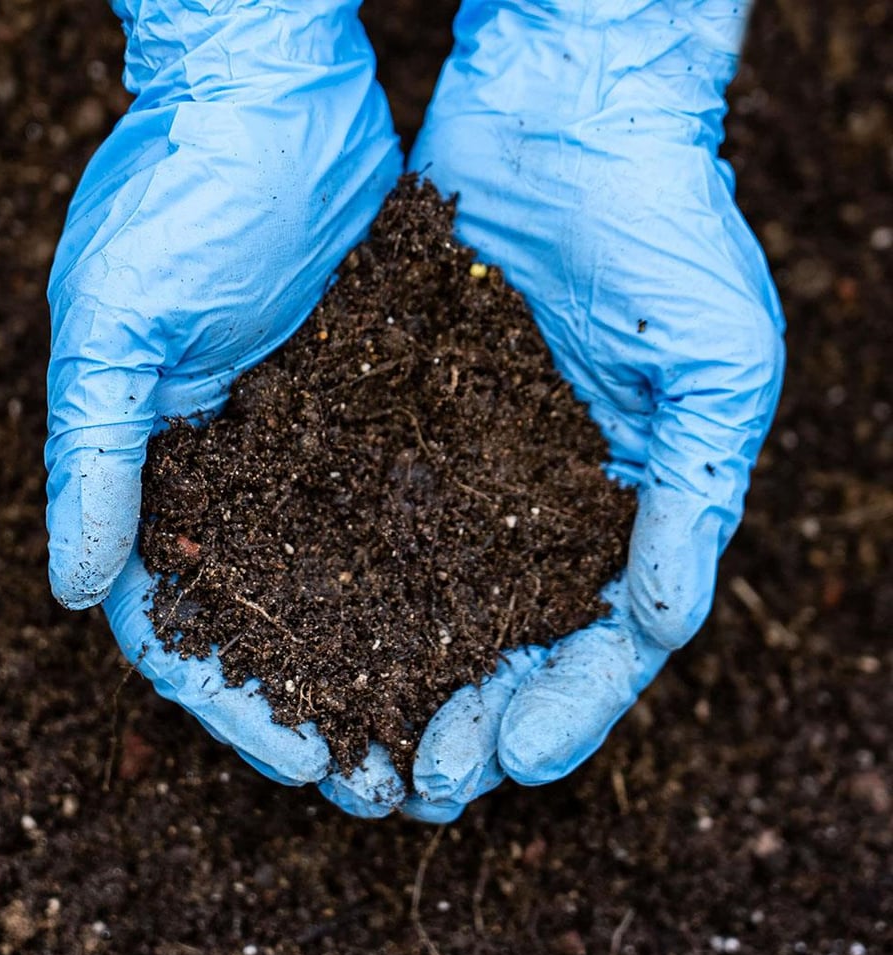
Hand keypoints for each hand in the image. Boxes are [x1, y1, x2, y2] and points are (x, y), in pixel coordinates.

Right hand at [45, 1, 400, 785]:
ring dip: (388, 667)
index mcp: (155, 471)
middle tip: (387, 784)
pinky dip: (437, 582)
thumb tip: (71, 589)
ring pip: (346, 588)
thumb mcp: (118, 323)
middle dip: (324, 709)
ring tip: (445, 737)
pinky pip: (408, 519)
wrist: (277, 103)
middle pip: (271, 626)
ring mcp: (307, 455)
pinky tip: (483, 634)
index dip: (235, 701)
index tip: (305, 759)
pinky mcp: (378, 418)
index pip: (180, 622)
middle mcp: (233, 479)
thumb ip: (94, 455)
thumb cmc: (180, 192)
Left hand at [320, 0, 784, 820]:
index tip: (511, 757)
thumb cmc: (662, 230)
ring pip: (416, 603)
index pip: (598, 643)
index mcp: (623, 514)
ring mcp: (455, 474)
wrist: (565, 119)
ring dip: (385, 680)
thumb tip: (662, 624)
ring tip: (346, 749)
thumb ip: (694, 497)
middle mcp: (531, 511)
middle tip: (415, 782)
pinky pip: (351, 515)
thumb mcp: (717, 364)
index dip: (563, 710)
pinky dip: (324, 579)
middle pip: (499, 647)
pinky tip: (291, 633)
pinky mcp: (385, 426)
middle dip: (463, 717)